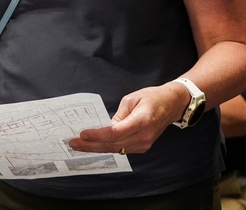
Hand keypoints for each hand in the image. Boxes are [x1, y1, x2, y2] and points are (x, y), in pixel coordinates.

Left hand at [68, 83, 185, 154]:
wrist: (172, 105)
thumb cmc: (152, 97)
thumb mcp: (131, 99)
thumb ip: (118, 115)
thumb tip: (105, 127)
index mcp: (141, 121)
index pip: (115, 133)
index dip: (97, 135)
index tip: (82, 134)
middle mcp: (144, 136)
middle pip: (113, 144)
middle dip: (90, 145)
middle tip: (73, 143)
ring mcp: (144, 144)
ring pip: (116, 149)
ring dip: (96, 148)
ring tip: (78, 146)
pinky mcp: (143, 146)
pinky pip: (121, 148)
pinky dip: (106, 147)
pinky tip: (93, 146)